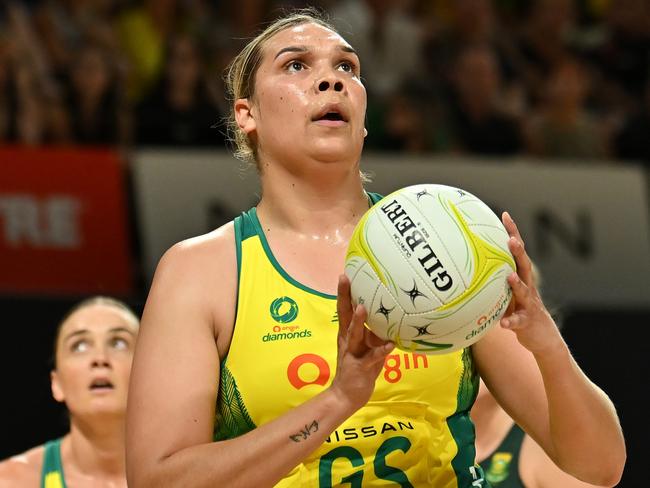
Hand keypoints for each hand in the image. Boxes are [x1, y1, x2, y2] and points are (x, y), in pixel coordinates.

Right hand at [329, 274, 394, 412]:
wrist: (346, 396)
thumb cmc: (359, 369)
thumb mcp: (366, 347)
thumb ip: (374, 333)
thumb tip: (390, 317)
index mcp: (347, 334)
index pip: (344, 309)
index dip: (344, 292)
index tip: (345, 274)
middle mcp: (347, 340)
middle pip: (344, 315)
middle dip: (344, 297)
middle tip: (344, 279)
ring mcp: (352, 353)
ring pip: (354, 334)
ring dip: (358, 321)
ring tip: (363, 307)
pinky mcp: (359, 367)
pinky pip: (372, 357)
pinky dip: (381, 350)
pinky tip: (391, 344)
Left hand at [500, 212, 563, 355]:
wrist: (542, 337)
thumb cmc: (519, 311)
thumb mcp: (506, 293)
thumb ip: (493, 281)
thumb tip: (466, 266)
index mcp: (520, 277)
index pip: (517, 251)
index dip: (513, 233)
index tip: (504, 215)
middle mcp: (527, 286)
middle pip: (524, 265)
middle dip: (518, 251)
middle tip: (510, 239)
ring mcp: (529, 303)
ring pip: (524, 291)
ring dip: (516, 283)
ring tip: (508, 276)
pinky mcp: (527, 321)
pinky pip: (518, 321)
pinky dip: (511, 322)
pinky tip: (503, 323)